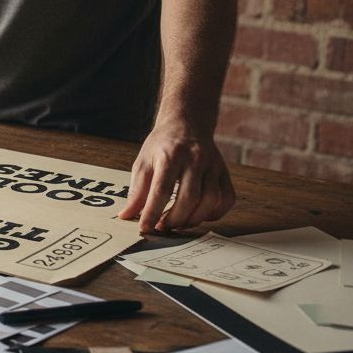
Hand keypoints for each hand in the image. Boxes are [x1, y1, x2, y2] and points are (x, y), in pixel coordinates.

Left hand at [119, 120, 235, 233]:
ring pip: (210, 200)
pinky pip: (226, 198)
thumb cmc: (162, 146)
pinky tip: (199, 215)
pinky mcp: (225, 172)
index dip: (152, 212)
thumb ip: (136, 191)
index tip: (144, 228)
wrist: (187, 124)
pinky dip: (215, 213)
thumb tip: (126, 216)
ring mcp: (213, 165)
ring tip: (178, 224)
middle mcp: (195, 159)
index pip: (161, 189)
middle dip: (175, 219)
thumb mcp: (142, 163)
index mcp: (170, 155)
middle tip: (162, 228)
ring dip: (194, 219)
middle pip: (189, 197)